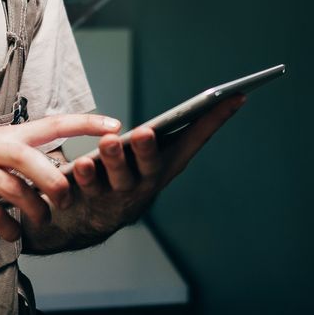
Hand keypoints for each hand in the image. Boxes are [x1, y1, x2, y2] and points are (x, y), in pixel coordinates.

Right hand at [0, 113, 119, 241]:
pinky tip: (12, 234)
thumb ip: (13, 149)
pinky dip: (7, 229)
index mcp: (2, 133)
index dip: (85, 124)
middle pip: (32, 160)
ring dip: (33, 210)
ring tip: (40, 221)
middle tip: (68, 199)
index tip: (114, 126)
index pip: (52, 122)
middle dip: (55, 182)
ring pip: (14, 191)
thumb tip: (48, 163)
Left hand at [66, 95, 245, 233]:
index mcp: (166, 165)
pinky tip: (79, 164)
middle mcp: (146, 181)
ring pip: (118, 178)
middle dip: (149, 149)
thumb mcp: (147, 154)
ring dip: (115, 160)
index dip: (215, 120)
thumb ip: (161, 133)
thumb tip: (206, 100)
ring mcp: (118, 193)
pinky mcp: (90, 201)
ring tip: (108, 142)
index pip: (195, 139)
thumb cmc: (125, 172)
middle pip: (152, 166)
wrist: (91, 218)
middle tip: (144, 132)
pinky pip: (86, 189)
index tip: (234, 96)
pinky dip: (83, 177)